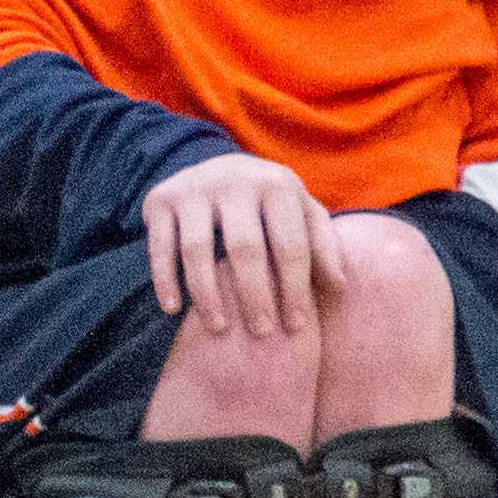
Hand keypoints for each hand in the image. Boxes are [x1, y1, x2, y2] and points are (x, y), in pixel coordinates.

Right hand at [141, 151, 336, 337]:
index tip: (295, 326)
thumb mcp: (301, 214)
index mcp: (277, 185)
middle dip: (254, 295)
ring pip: (197, 249)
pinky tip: (172, 308)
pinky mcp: (160, 200)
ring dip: (207, 293)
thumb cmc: (268, 204)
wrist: (214, 165)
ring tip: (218, 327)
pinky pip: (159, 246)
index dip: (294, 288)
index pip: (289, 244)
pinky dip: (164, 279)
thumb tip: (338, 287)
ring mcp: (193, 189)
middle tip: (260, 333)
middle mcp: (234, 181)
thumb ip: (322, 246)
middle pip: (244, 248)